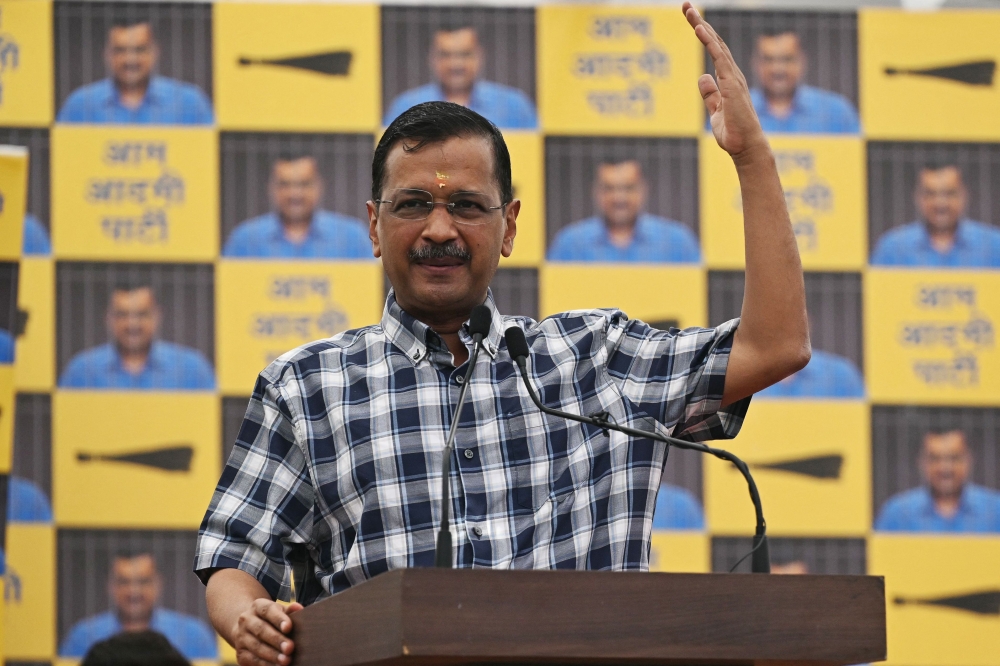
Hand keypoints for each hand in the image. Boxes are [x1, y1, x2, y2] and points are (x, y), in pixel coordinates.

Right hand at [233, 598, 303, 665]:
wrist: (247, 627)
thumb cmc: (270, 618)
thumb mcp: (278, 610)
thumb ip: (289, 610)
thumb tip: (298, 608)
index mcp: (257, 606)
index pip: (268, 610)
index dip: (278, 619)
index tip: (288, 627)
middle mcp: (246, 620)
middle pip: (261, 630)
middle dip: (276, 640)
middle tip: (290, 648)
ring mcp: (241, 637)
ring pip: (256, 646)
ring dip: (272, 655)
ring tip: (286, 660)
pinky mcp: (240, 652)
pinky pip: (251, 660)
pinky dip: (264, 664)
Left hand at [682, 2, 767, 158]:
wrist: (745, 147)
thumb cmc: (733, 132)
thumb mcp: (715, 111)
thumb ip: (710, 94)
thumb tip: (702, 77)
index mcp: (727, 79)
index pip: (714, 50)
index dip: (703, 33)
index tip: (691, 18)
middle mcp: (731, 74)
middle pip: (714, 41)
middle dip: (699, 22)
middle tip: (685, 5)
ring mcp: (732, 77)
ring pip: (716, 45)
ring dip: (702, 26)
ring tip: (689, 10)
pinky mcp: (732, 83)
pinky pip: (719, 57)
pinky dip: (709, 41)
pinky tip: (699, 28)